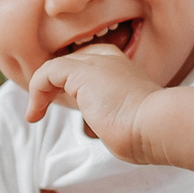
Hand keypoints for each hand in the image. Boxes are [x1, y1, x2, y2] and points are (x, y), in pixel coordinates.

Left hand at [25, 44, 166, 162]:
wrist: (158, 125)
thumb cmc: (151, 132)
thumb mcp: (133, 121)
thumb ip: (118, 118)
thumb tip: (108, 131)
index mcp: (125, 69)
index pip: (91, 66)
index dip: (73, 83)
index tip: (66, 106)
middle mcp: (111, 60)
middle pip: (72, 63)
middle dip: (55, 84)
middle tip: (43, 108)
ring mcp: (96, 63)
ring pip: (57, 67)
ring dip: (41, 90)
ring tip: (35, 113)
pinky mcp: (82, 72)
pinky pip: (47, 72)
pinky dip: (36, 90)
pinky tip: (35, 114)